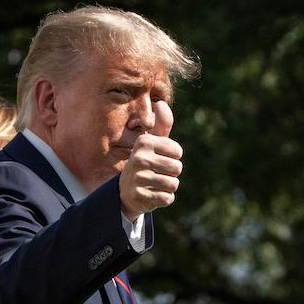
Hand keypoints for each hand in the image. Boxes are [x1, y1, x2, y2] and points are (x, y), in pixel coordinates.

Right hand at [119, 101, 182, 220]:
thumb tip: (161, 104)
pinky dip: (164, 199)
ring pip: (173, 184)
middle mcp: (139, 158)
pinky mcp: (139, 196)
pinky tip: (152, 195)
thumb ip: (161, 125)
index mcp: (144, 142)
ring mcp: (138, 178)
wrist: (125, 191)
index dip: (173, 157)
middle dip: (172, 173)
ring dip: (168, 187)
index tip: (159, 158)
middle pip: (177, 168)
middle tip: (158, 173)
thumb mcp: (151, 143)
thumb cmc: (145, 162)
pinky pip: (167, 198)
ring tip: (155, 184)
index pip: (178, 152)